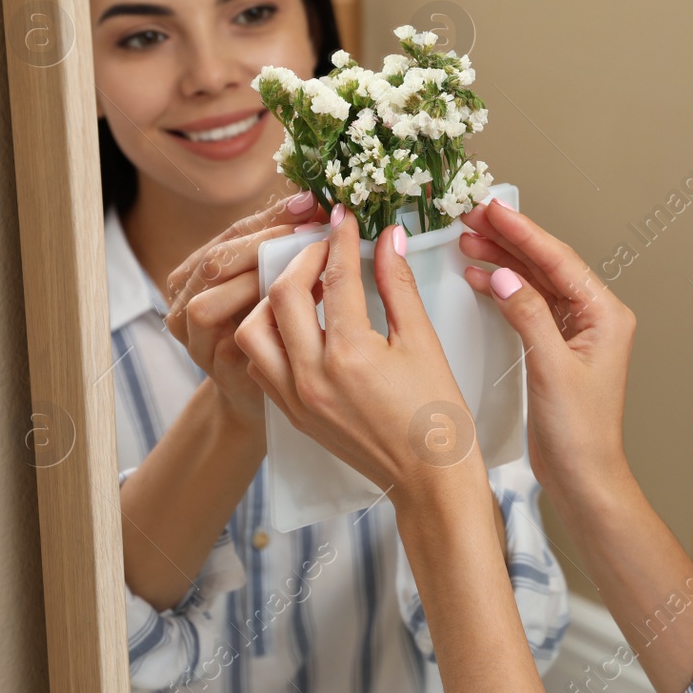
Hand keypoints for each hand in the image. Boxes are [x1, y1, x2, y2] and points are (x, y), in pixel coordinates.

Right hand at [165, 189, 326, 422]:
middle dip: (265, 243)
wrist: (264, 389)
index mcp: (198, 269)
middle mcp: (185, 298)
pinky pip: (229, 340)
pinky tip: (295, 310)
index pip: (233, 233)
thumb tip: (313, 201)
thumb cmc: (274, 326)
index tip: (310, 203)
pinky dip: (259, 323)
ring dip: (254, 283)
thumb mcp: (274, 278)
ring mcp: (194, 335)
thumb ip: (283, 245)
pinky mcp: (214, 365)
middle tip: (310, 232)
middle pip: (216, 261)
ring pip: (207, 301)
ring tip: (303, 271)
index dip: (272, 217)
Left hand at [233, 205, 482, 504]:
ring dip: (273, 298)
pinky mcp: (291, 412)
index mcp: (350, 354)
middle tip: (325, 244)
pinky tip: (299, 323)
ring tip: (306, 285)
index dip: (340, 238)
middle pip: (283, 293)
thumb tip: (389, 238)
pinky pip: (262, 361)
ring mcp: (296, 397)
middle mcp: (312, 375)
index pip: (334, 277)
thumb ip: (399, 286)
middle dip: (302, 258)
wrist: (429, 477)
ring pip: (254, 329)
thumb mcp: (423, 342)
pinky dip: (270, 333)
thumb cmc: (437, 413)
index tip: (345, 215)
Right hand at [457, 199, 635, 496]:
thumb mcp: (551, 369)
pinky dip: (503, 289)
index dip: (523, 232)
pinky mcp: (556, 346)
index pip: (559, 260)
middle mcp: (595, 317)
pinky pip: (528, 304)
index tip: (493, 209)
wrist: (583, 477)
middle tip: (471, 216)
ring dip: (502, 260)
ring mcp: (576, 331)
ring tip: (467, 239)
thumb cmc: (580, 434)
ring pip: (535, 281)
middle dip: (508, 239)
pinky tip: (478, 276)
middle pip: (547, 264)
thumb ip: (527, 316)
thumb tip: (504, 275)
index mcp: (606, 315)